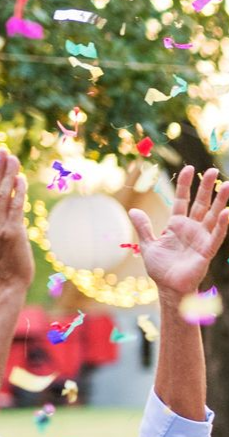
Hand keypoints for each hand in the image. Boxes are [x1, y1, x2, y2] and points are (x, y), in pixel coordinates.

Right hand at [0, 151, 32, 291]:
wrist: (3, 286)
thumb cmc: (0, 265)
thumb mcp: (1, 240)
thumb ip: (3, 219)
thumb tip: (10, 198)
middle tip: (1, 149)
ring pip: (0, 194)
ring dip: (6, 174)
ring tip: (11, 156)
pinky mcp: (11, 233)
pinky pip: (14, 207)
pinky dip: (17, 192)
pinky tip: (19, 179)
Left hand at [130, 165, 228, 300]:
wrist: (169, 288)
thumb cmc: (161, 269)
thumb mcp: (148, 245)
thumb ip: (143, 227)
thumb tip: (133, 210)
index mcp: (177, 225)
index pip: (182, 200)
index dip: (185, 185)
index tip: (189, 168)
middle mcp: (192, 229)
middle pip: (201, 204)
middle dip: (207, 187)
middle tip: (213, 170)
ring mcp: (201, 238)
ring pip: (213, 216)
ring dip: (221, 201)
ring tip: (228, 185)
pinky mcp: (207, 251)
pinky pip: (217, 236)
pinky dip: (223, 225)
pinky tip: (227, 212)